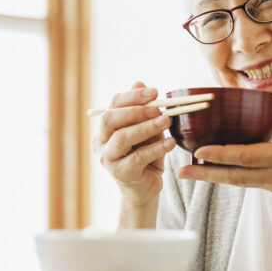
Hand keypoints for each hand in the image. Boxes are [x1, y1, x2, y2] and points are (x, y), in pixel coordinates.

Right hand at [92, 81, 176, 205]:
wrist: (145, 188)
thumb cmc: (145, 156)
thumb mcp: (146, 130)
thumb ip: (143, 110)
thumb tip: (140, 82)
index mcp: (105, 128)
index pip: (113, 105)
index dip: (132, 96)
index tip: (155, 92)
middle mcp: (101, 142)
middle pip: (110, 119)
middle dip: (135, 110)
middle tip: (158, 107)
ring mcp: (108, 159)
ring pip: (122, 138)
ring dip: (146, 127)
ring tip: (166, 120)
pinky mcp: (122, 173)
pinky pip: (138, 157)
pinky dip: (156, 148)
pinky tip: (170, 142)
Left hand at [176, 79, 271, 213]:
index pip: (247, 157)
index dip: (222, 155)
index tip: (200, 152)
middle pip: (233, 176)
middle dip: (205, 175)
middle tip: (179, 172)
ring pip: (237, 182)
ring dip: (212, 177)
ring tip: (188, 172)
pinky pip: (246, 182)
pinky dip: (228, 176)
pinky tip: (214, 171)